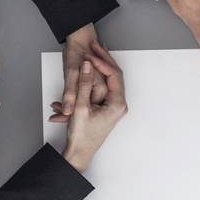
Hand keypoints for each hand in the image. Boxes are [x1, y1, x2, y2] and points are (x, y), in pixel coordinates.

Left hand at [55, 24, 111, 119]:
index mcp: (102, 91)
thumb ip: (70, 94)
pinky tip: (61, 104)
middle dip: (70, 113)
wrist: (80, 38)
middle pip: (85, 108)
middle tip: (56, 117)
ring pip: (83, 104)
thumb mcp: (71, 74)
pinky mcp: (93, 85)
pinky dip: (71, 101)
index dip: (72, 115)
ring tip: (56, 112)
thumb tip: (67, 110)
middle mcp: (103, 91)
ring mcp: (99, 88)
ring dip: (70, 108)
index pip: (87, 109)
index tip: (60, 119)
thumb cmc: (77, 52)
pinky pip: (82, 98)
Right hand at [60, 55, 126, 171]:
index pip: (114, 74)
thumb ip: (84, 84)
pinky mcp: (108, 108)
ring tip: (89, 53)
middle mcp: (119, 105)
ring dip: (97, 68)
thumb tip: (87, 65)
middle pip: (114, 74)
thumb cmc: (82, 135)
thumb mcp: (81, 107)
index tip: (90, 55)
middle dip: (102, 60)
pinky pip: (104, 87)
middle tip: (92, 47)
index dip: (102, 62)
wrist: (80, 152)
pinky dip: (94, 77)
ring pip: (108, 80)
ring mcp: (115, 106)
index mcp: (117, 104)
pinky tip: (86, 69)